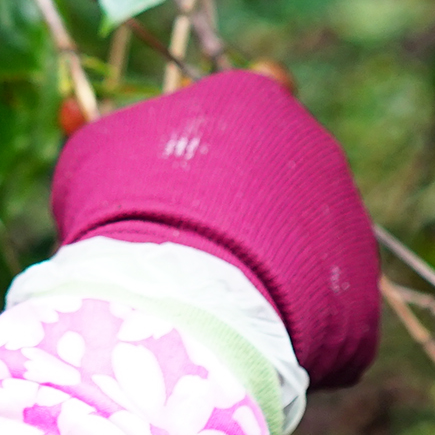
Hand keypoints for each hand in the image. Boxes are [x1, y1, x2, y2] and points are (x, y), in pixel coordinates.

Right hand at [49, 70, 380, 388]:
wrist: (178, 298)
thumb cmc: (124, 211)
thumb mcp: (94, 156)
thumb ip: (107, 136)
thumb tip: (76, 111)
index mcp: (259, 100)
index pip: (254, 96)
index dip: (217, 136)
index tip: (184, 170)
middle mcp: (316, 151)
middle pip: (277, 178)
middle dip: (239, 211)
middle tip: (184, 246)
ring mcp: (346, 225)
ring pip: (299, 246)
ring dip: (263, 268)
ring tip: (207, 300)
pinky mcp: (358, 300)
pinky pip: (316, 312)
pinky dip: (281, 325)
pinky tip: (237, 338)